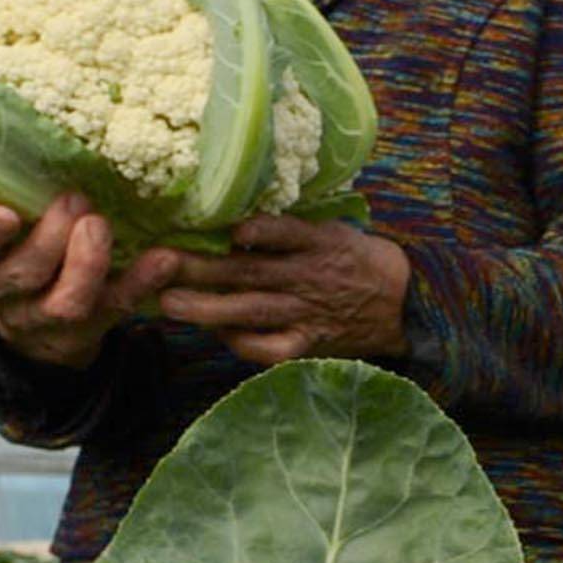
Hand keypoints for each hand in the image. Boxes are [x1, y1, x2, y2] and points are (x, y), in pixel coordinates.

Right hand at [0, 195, 163, 366]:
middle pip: (23, 274)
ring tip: (101, 224)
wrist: (30, 326)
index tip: (6, 214)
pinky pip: (116, 308)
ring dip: (89, 263)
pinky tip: (162, 258)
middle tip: (75, 200)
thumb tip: (27, 125)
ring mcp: (43, 319)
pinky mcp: (88, 330)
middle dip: (51, 239)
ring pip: (66, 303)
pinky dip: (141, 282)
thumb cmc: (11, 250)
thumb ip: (3, 191)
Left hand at [157, 216, 410, 366]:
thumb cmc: (356, 258)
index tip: (220, 226)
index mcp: (318, 242)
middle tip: (160, 263)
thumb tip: (232, 214)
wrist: (403, 303)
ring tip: (168, 304)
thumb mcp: (332, 227)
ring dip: (206, 308)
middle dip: (200, 267)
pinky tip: (216, 333)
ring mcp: (306, 313)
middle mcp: (308, 276)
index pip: (282, 231)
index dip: (252, 229)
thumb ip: (288, 224)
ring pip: (251, 311)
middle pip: (249, 271)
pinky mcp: (308, 344)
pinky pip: (269, 348)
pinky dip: (241, 342)